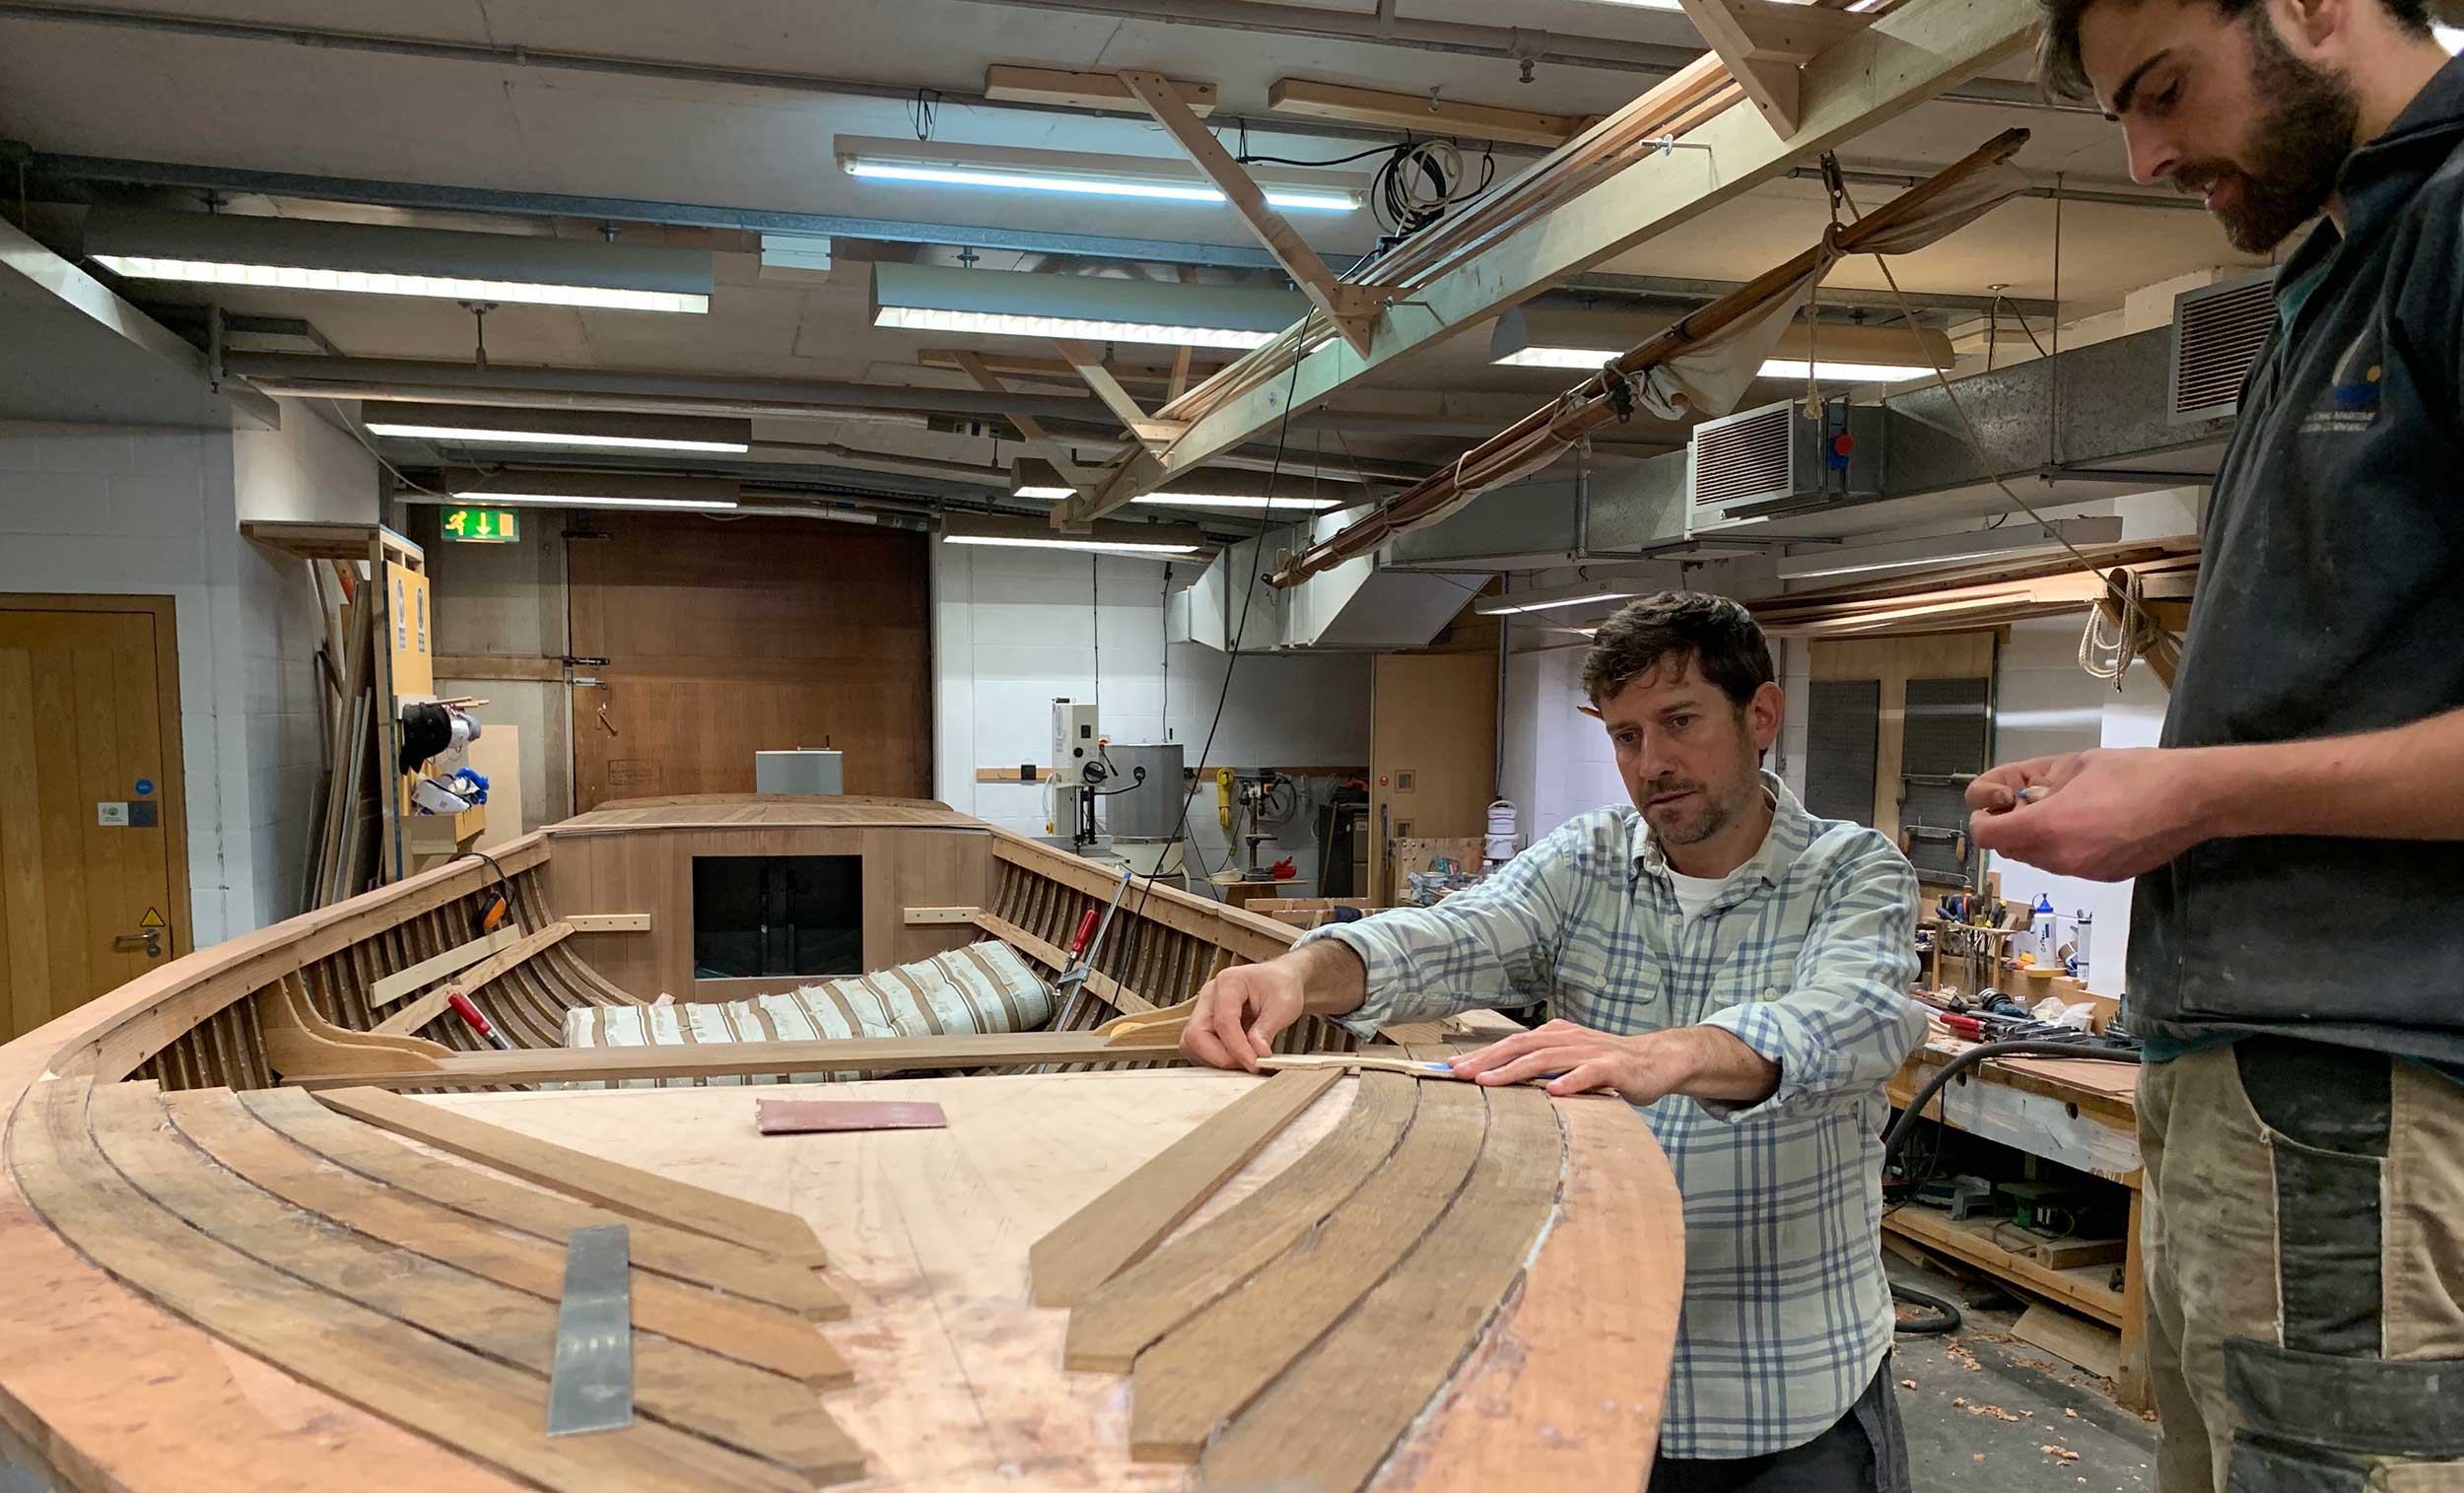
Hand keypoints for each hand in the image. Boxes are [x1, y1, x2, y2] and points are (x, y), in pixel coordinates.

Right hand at [1180, 960, 1307, 1072]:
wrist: (1280, 980)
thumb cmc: (1281, 985)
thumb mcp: (1284, 1005)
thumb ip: (1267, 1029)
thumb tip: (1257, 1053)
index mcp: (1229, 982)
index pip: (1224, 1021)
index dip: (1238, 1048)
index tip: (1255, 1063)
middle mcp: (1210, 995)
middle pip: (1196, 1034)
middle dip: (1221, 1057)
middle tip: (1249, 1063)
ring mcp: (1204, 1010)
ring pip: (1193, 1045)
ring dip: (1217, 1060)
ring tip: (1246, 1059)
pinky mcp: (1204, 1025)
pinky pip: (1199, 1049)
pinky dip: (1216, 1059)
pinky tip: (1238, 1057)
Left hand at [1445, 1019, 1686, 1102]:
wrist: (1658, 1060)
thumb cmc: (1607, 1065)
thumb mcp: (1570, 1061)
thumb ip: (1543, 1067)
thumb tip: (1502, 1080)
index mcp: (1554, 1035)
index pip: (1510, 1043)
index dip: (1480, 1055)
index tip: (1449, 1067)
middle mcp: (1567, 1038)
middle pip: (1520, 1046)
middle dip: (1486, 1060)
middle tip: (1457, 1074)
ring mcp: (1589, 1051)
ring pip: (1546, 1058)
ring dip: (1514, 1070)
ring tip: (1489, 1082)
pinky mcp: (1612, 1067)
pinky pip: (1588, 1073)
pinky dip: (1570, 1081)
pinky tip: (1553, 1091)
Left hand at [1966, 747, 2213, 879]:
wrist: (2191, 799)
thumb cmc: (2133, 773)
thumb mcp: (2074, 765)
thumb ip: (2037, 783)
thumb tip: (2019, 797)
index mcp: (2047, 827)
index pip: (1988, 836)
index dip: (1983, 818)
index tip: (1995, 802)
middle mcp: (2059, 858)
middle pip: (2010, 849)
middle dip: (2009, 826)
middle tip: (2027, 800)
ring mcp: (2082, 872)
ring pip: (2038, 858)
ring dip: (2036, 836)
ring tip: (2062, 808)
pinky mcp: (2104, 876)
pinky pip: (2068, 863)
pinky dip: (2064, 846)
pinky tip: (2089, 823)